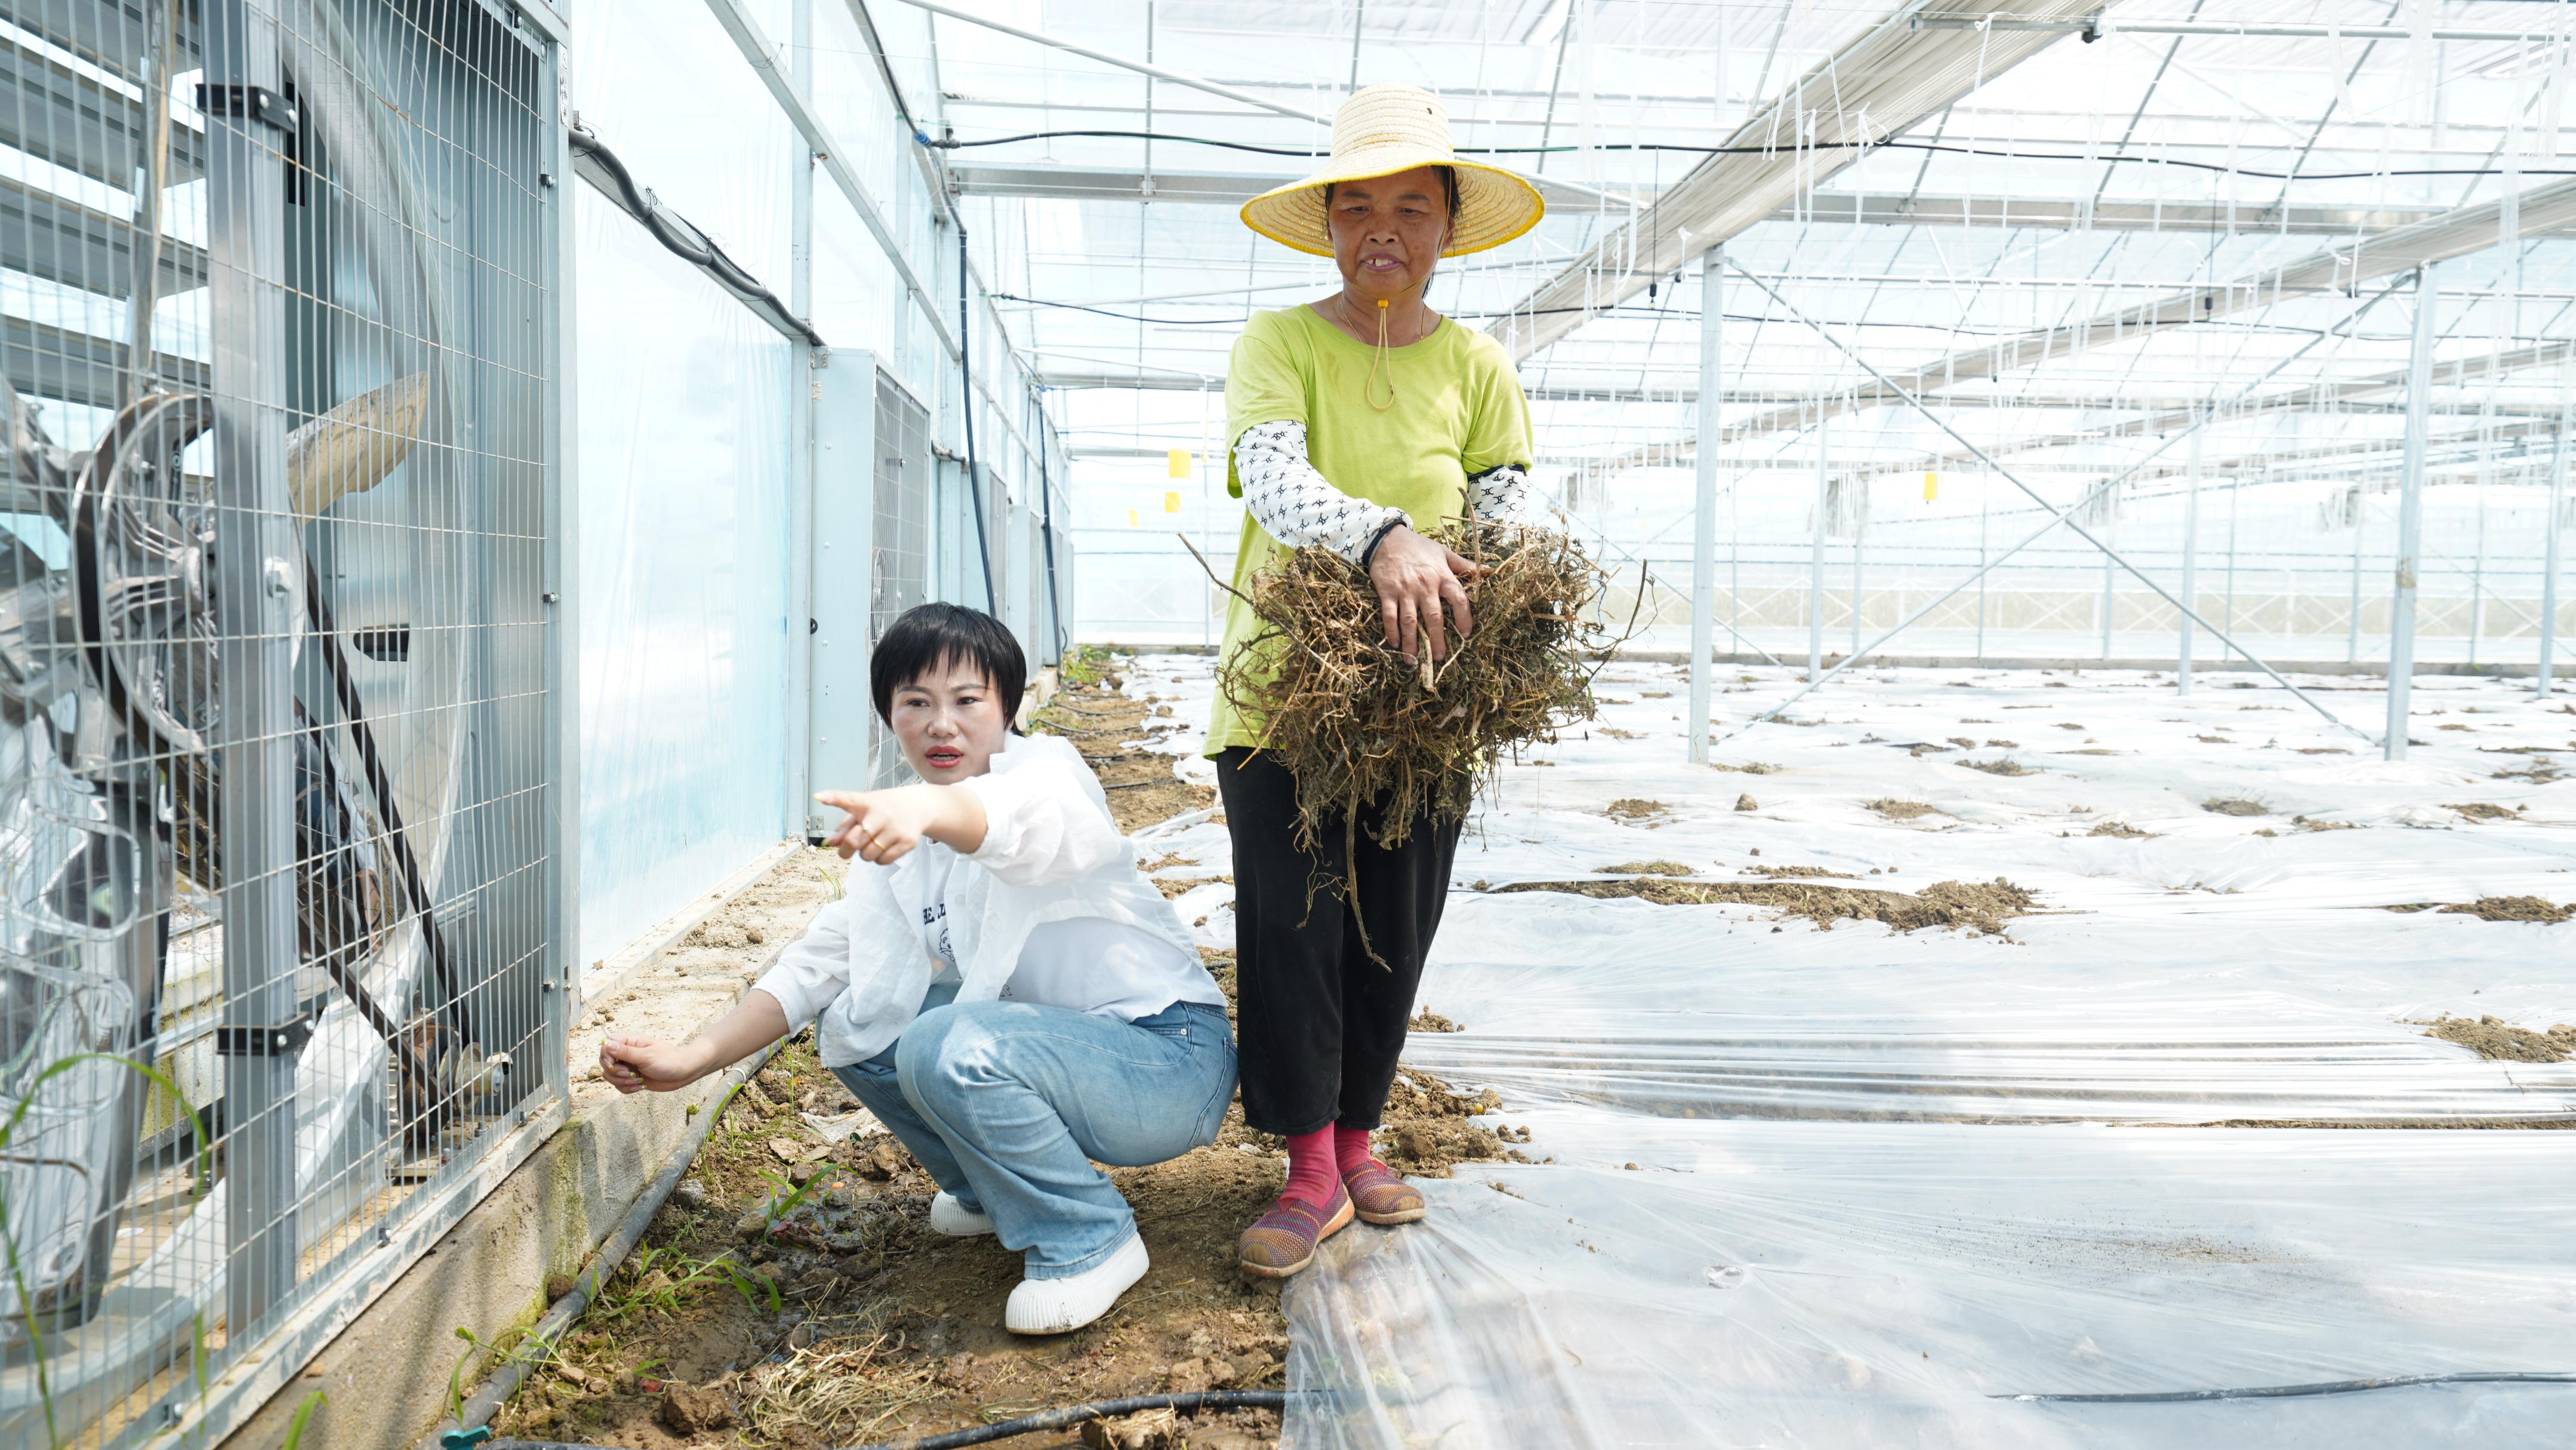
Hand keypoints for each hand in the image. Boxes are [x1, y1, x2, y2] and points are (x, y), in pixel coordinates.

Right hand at [599, 1034, 701, 1093]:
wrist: (685, 1072)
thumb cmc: (669, 1060)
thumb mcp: (647, 1056)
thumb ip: (626, 1052)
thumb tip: (606, 1044)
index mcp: (630, 1042)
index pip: (606, 1046)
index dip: (606, 1057)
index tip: (615, 1065)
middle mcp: (627, 1054)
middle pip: (605, 1063)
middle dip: (615, 1072)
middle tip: (632, 1073)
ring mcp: (629, 1067)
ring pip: (610, 1076)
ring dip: (622, 1082)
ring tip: (639, 1080)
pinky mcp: (633, 1079)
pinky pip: (620, 1086)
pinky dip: (628, 1088)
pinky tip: (641, 1086)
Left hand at [817, 785, 942, 863]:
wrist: (917, 806)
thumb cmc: (883, 808)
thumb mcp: (863, 810)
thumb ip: (844, 826)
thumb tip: (830, 843)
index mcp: (866, 802)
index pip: (848, 799)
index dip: (833, 798)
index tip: (819, 796)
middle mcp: (881, 814)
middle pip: (853, 841)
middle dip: (846, 850)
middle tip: (847, 850)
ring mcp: (896, 828)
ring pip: (868, 855)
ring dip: (865, 854)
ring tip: (873, 843)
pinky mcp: (907, 842)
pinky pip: (883, 861)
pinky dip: (879, 859)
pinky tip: (884, 847)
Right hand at [1366, 524, 1477, 662]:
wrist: (1388, 538)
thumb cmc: (1418, 547)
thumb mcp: (1443, 552)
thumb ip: (1463, 564)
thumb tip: (1487, 570)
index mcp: (1442, 576)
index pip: (1458, 599)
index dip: (1464, 618)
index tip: (1466, 634)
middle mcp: (1425, 585)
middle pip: (1434, 617)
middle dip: (1437, 639)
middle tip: (1440, 657)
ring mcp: (1405, 590)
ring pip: (1410, 621)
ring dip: (1412, 642)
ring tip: (1414, 660)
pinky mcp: (1387, 592)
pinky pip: (1390, 615)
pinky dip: (1392, 631)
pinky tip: (1395, 644)